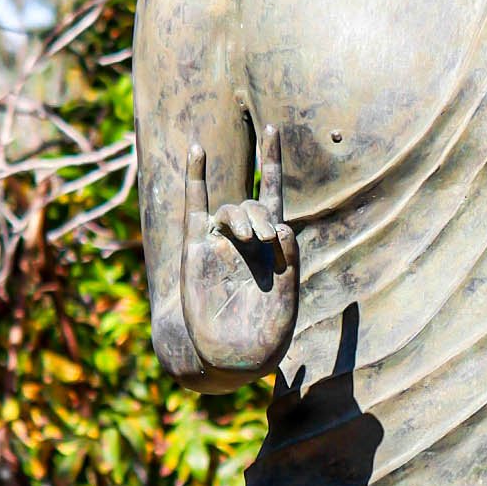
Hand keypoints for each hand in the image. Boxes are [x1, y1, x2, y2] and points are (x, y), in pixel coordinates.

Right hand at [179, 124, 299, 375]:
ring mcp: (220, 245)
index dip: (271, 163)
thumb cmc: (265, 335)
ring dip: (243, 216)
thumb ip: (291, 263)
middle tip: (264, 239)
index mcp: (272, 248)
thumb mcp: (289, 298)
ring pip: (231, 210)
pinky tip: (197, 151)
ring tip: (250, 238)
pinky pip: (195, 210)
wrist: (231, 358)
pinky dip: (196, 180)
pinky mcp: (197, 253)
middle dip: (260, 214)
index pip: (272, 196)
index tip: (271, 127)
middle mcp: (245, 241)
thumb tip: (282, 227)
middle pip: (253, 205)